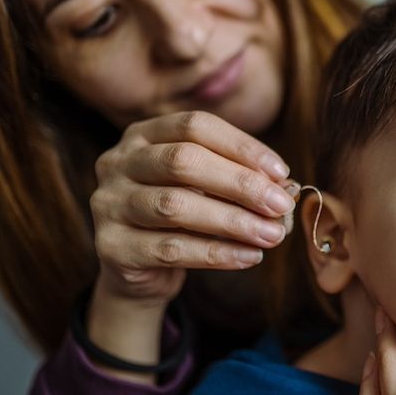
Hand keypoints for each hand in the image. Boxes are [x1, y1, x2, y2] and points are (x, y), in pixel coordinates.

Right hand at [86, 111, 294, 376]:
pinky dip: (217, 253)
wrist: (140, 268)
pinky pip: (170, 249)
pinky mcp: (111, 247)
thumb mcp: (209, 188)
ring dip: (233, 221)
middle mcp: (118, 162)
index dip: (242, 146)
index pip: (196, 126)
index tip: (281, 172)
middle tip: (281, 205)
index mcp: (144, 134)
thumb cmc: (184, 216)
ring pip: (175, 207)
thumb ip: (240, 179)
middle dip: (240, 183)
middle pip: (183, 162)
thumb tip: (286, 185)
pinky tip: (250, 256)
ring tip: (272, 234)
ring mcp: (108, 203)